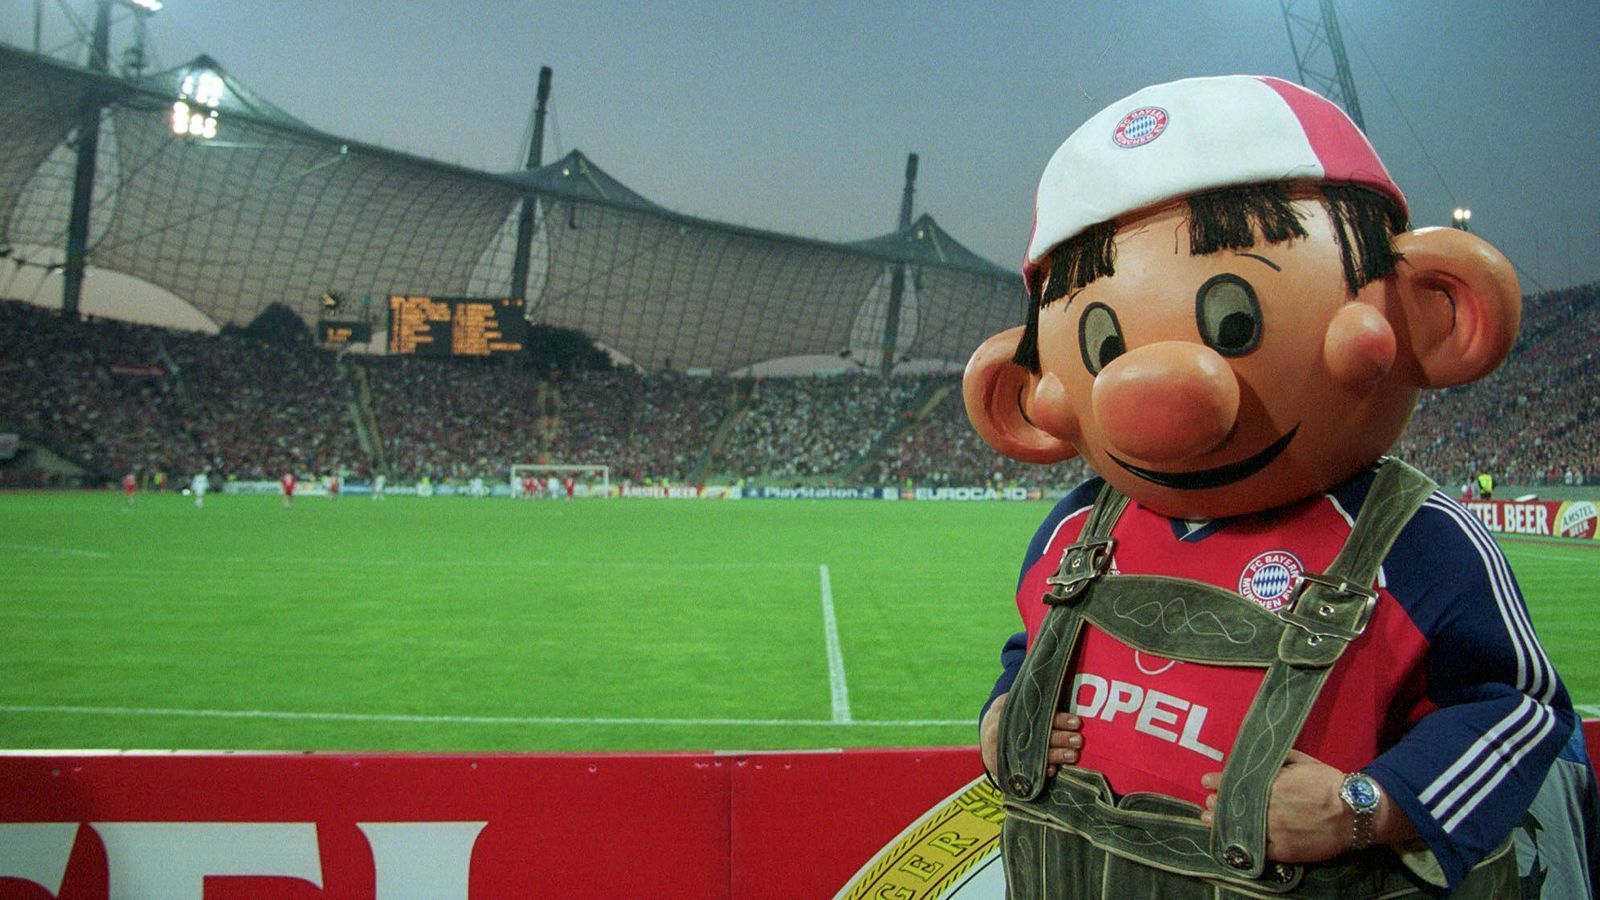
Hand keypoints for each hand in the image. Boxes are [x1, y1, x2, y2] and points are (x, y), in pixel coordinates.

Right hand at [981, 694, 1083, 780]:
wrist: (988, 736)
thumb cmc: (1008, 715)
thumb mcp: (1010, 700)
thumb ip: (1029, 697)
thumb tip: (1055, 685)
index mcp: (1006, 711)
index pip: (1037, 715)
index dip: (1058, 719)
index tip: (1076, 722)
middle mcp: (1004, 731)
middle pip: (1037, 736)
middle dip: (1060, 738)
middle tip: (1078, 740)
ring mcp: (1004, 750)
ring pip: (1034, 755)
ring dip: (1055, 755)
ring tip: (1073, 755)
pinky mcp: (1007, 766)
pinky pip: (1025, 771)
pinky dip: (1040, 771)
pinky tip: (1052, 769)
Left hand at [1198, 749, 1350, 862]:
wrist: (1356, 813)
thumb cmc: (1329, 784)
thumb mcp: (1303, 761)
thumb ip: (1278, 758)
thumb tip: (1257, 754)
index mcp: (1274, 784)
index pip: (1237, 782)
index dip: (1218, 782)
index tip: (1206, 782)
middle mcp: (1271, 807)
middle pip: (1236, 806)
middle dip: (1218, 804)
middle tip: (1209, 803)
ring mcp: (1277, 831)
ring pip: (1242, 828)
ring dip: (1223, 824)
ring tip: (1210, 820)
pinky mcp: (1285, 850)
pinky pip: (1258, 849)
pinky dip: (1243, 844)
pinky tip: (1233, 840)